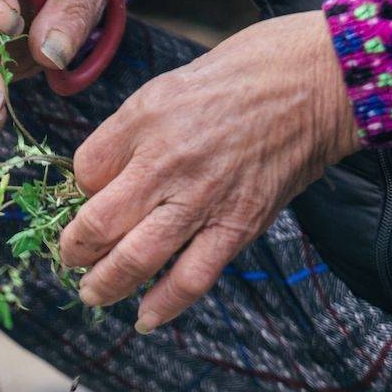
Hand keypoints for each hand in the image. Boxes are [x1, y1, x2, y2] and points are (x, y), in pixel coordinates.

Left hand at [59, 11, 362, 330]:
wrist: (321, 80)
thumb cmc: (247, 72)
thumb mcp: (170, 85)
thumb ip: (131, 133)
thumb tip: (98, 179)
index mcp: (144, 121)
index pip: (85, 171)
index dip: (76, 192)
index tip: (84, 202)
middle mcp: (166, 162)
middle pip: (97, 224)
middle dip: (74, 250)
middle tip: (70, 260)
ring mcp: (202, 199)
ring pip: (135, 259)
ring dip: (105, 285)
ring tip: (93, 294)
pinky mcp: (238, 225)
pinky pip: (190, 279)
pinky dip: (163, 305)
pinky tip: (144, 318)